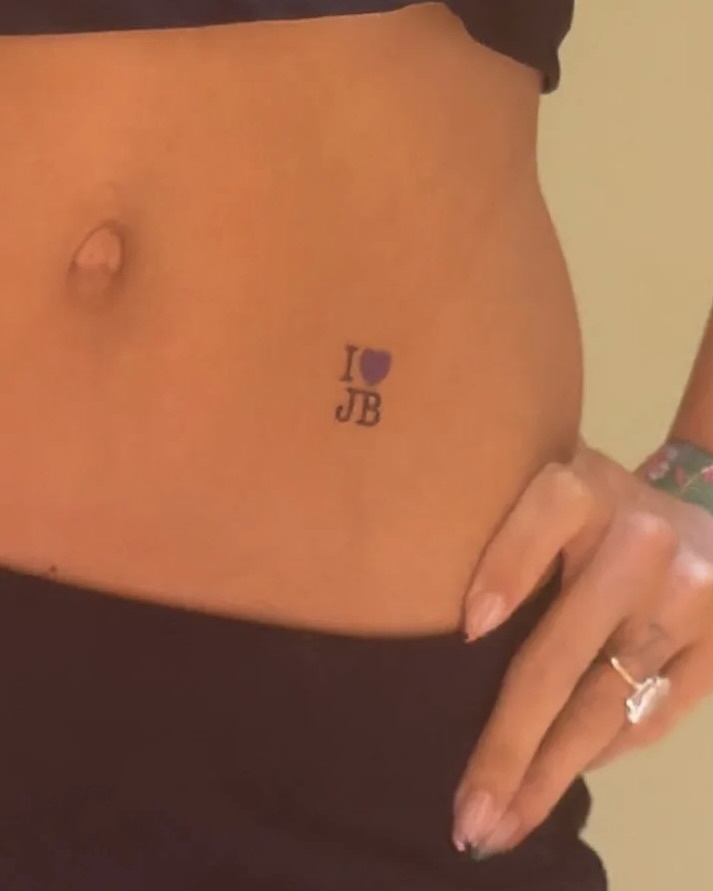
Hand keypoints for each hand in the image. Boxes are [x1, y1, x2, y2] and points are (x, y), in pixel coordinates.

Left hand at [452, 439, 712, 857]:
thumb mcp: (547, 493)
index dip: (506, 571)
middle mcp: (640, 543)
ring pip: (605, 705)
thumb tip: (459, 634)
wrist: (701, 514)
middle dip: (510, 746)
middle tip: (469, 813)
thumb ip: (507, 537)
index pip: (543, 517)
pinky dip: (602, 754)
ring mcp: (686, 599)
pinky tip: (560, 775)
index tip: (469, 628)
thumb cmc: (593, 509)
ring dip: (550, 774)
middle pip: (561, 656)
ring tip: (504, 821)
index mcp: (585, 490)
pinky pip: (651, 718)